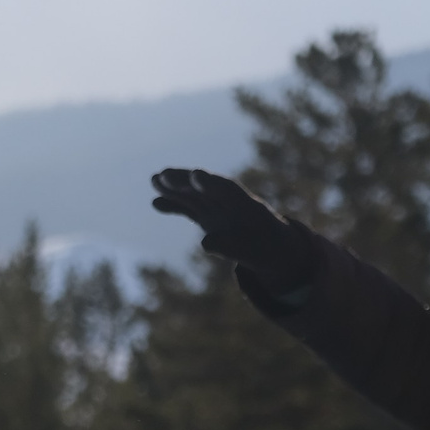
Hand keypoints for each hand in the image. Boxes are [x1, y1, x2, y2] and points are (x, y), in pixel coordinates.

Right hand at [149, 169, 319, 290]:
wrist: (275, 249)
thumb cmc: (269, 251)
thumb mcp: (255, 255)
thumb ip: (232, 248)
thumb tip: (205, 243)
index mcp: (250, 207)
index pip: (229, 190)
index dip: (212, 183)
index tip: (196, 175)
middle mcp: (231, 202)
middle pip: (208, 187)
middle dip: (187, 180)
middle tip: (164, 175)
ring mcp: (220, 207)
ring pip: (196, 194)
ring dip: (176, 187)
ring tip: (154, 179)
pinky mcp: (210, 216)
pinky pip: (191, 208)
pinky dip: (175, 204)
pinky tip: (156, 203)